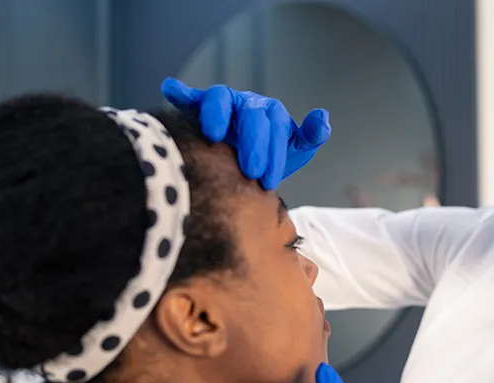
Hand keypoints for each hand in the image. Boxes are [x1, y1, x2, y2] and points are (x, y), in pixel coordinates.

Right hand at [161, 77, 330, 189]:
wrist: (245, 170)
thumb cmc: (270, 158)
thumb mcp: (295, 150)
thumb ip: (310, 136)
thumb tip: (323, 117)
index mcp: (270, 113)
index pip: (273, 126)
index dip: (273, 153)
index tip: (268, 181)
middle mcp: (246, 104)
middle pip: (250, 114)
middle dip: (252, 142)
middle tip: (251, 171)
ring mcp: (224, 105)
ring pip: (220, 98)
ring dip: (216, 114)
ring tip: (214, 134)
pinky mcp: (200, 109)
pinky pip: (190, 97)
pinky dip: (181, 93)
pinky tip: (171, 90)